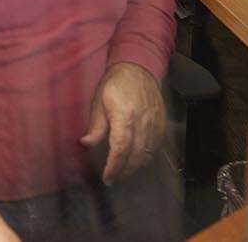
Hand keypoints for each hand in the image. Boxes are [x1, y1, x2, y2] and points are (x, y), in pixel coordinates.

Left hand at [79, 62, 165, 184]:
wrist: (138, 69)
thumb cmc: (115, 84)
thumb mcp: (99, 102)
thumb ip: (95, 126)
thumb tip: (86, 144)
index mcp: (124, 117)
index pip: (120, 150)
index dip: (114, 167)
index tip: (108, 177)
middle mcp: (142, 123)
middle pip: (135, 156)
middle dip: (124, 171)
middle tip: (114, 178)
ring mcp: (154, 124)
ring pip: (147, 154)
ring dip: (135, 167)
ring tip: (124, 172)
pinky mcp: (161, 124)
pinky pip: (155, 146)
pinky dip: (146, 157)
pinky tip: (138, 160)